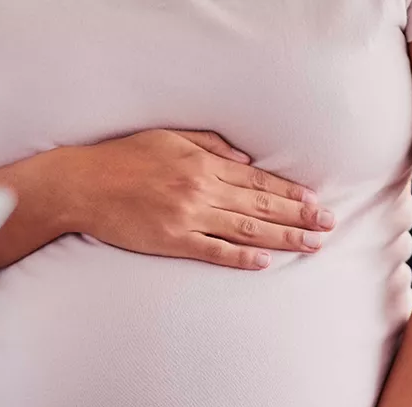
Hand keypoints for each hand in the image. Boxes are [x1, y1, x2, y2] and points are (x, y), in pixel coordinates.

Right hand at [45, 129, 333, 269]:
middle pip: (260, 205)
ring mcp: (187, 218)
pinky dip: (240, 258)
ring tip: (310, 245)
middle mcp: (201, 190)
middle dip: (299, 216)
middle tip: (329, 225)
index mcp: (202, 164)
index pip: (257, 180)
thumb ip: (209, 145)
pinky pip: (213, 251)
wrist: (82, 185)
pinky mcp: (171, 241)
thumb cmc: (122, 158)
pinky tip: (264, 262)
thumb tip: (245, 160)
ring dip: (282, 238)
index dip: (290, 192)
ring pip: (246, 230)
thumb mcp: (168, 137)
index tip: (315, 201)